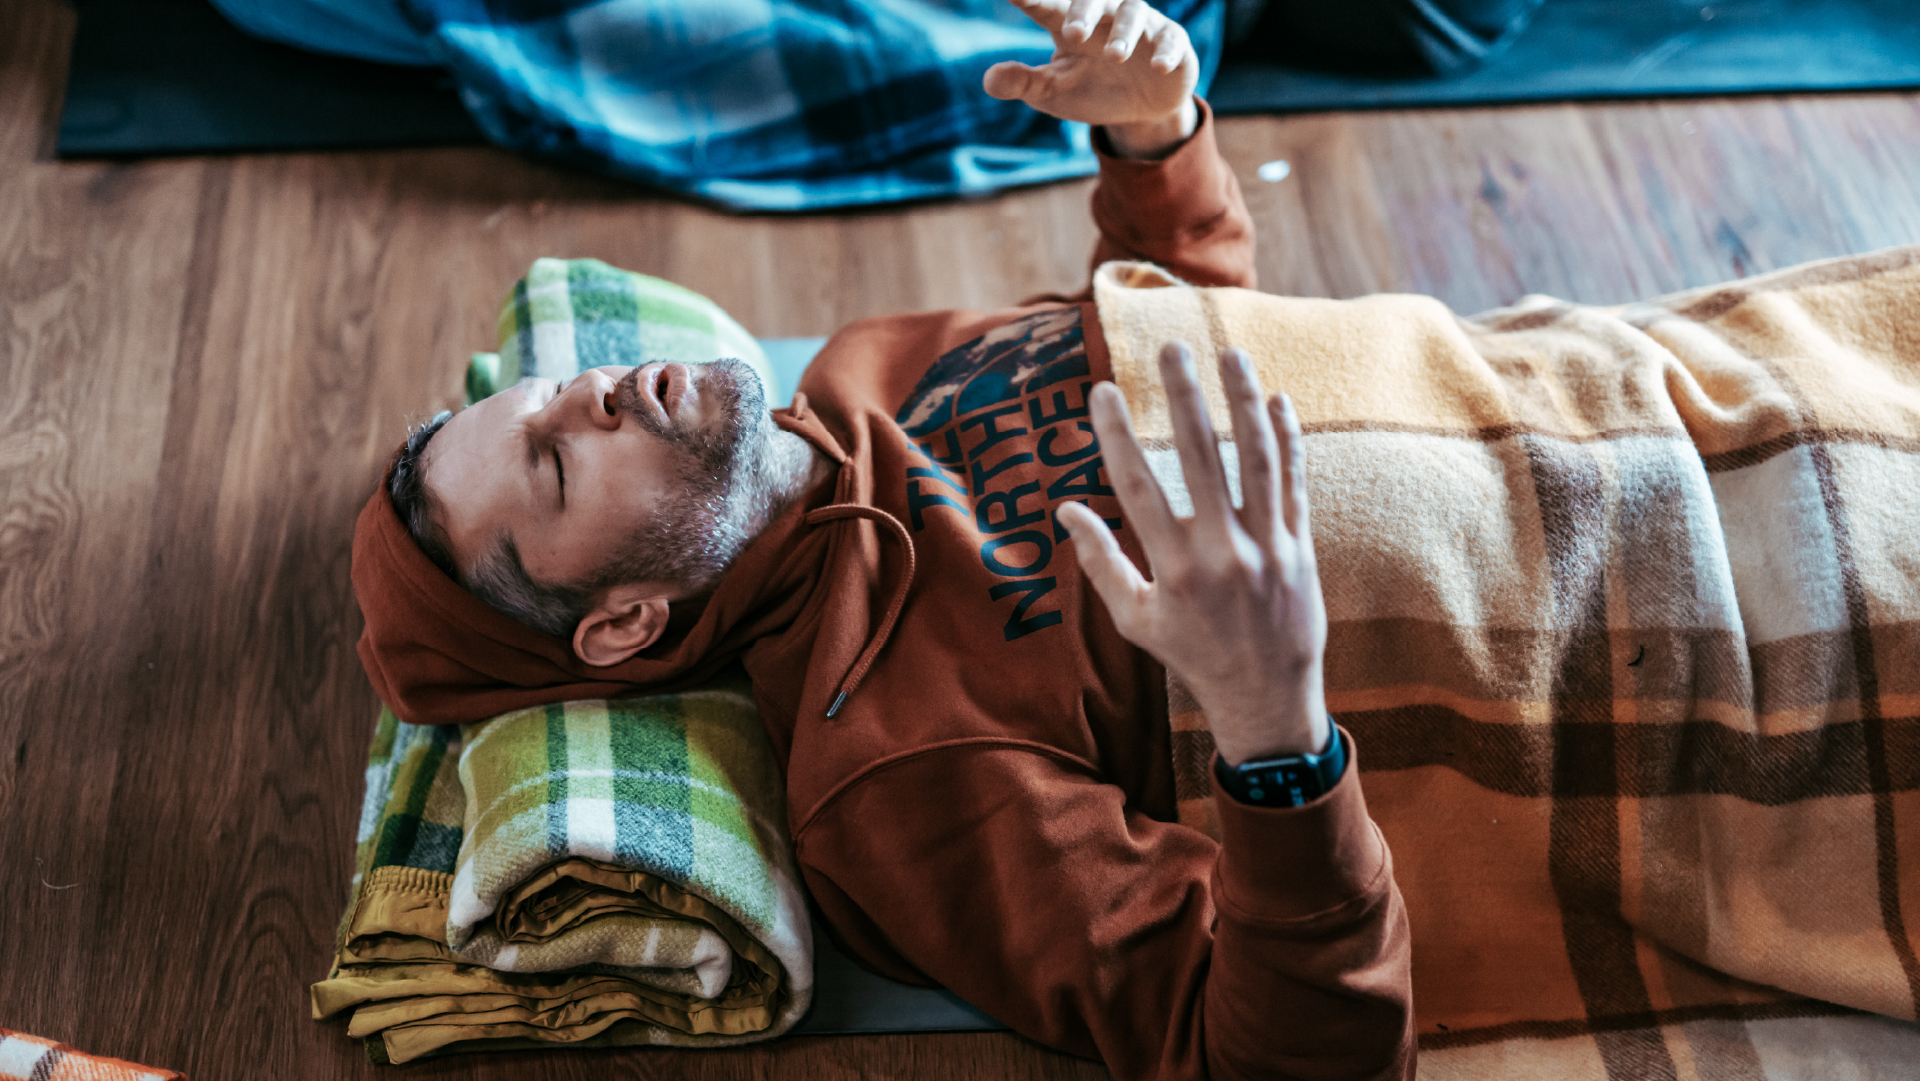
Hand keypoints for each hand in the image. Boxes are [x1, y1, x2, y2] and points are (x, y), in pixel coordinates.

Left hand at [985, 0, 1199, 158]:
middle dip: (1083, 12)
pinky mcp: (1171, 43)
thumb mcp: (1052, 92)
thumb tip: (989, 80)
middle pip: (1094, 1)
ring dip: (1125, 34)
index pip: (1045, 6)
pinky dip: (1166, 50)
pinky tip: (1157, 66)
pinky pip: (1171, 38)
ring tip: (1115, 57)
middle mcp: (1105, 17)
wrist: (1140, 109)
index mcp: (1069, 24)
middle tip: (1072, 33)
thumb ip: (1023, 83)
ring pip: (1133, 15)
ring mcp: (1141, 27)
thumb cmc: (1090, 90)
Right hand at [1058, 342, 1330, 764]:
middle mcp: (1222, 552)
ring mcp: (1267, 547)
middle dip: (1185, 398)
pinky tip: (1276, 400)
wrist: (1266, 697)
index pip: (1138, 486)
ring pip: (1256, 461)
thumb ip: (1101, 562)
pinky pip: (1293, 484)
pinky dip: (1287, 441)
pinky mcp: (1300, 548)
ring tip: (1230, 355)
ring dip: (1243, 402)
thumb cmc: (1192, 655)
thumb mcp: (1135, 619)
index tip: (1101, 390)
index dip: (1116, 434)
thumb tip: (1066, 509)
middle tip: (1171, 347)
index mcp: (1175, 569)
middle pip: (1201, 458)